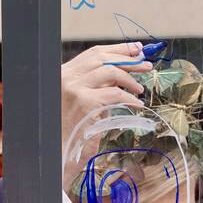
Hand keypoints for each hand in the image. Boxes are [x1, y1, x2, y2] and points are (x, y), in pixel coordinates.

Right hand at [60, 42, 152, 183]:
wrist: (56, 153)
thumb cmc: (70, 131)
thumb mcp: (81, 102)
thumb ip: (96, 86)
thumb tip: (122, 75)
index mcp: (64, 73)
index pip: (93, 53)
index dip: (117, 50)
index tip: (136, 49)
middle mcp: (66, 77)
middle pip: (103, 58)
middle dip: (128, 59)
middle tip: (146, 65)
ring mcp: (74, 88)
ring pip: (110, 72)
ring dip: (130, 78)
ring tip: (140, 89)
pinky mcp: (84, 102)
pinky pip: (114, 94)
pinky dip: (130, 98)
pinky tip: (137, 104)